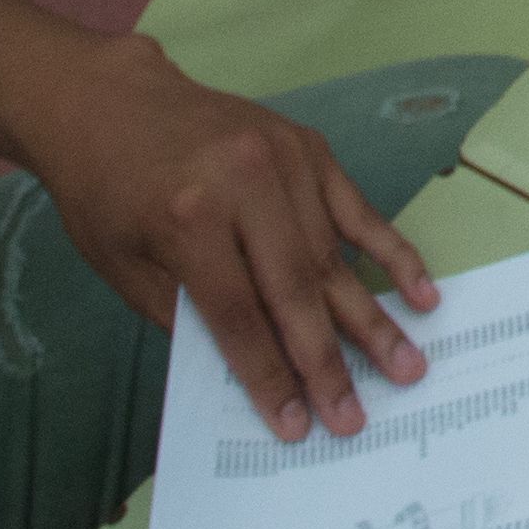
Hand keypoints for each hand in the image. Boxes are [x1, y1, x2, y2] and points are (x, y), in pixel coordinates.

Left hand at [0, 35, 437, 443]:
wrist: (114, 103)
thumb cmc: (108, 194)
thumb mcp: (126, 269)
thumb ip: (190, 318)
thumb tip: (257, 370)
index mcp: (188, 219)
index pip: (238, 316)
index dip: (268, 375)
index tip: (296, 425)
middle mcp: (245, 184)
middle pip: (295, 290)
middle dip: (327, 361)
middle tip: (355, 416)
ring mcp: (285, 160)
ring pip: (333, 256)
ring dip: (371, 318)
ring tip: (406, 367)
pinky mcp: (310, 146)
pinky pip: (358, 209)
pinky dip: (391, 252)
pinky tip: (421, 291)